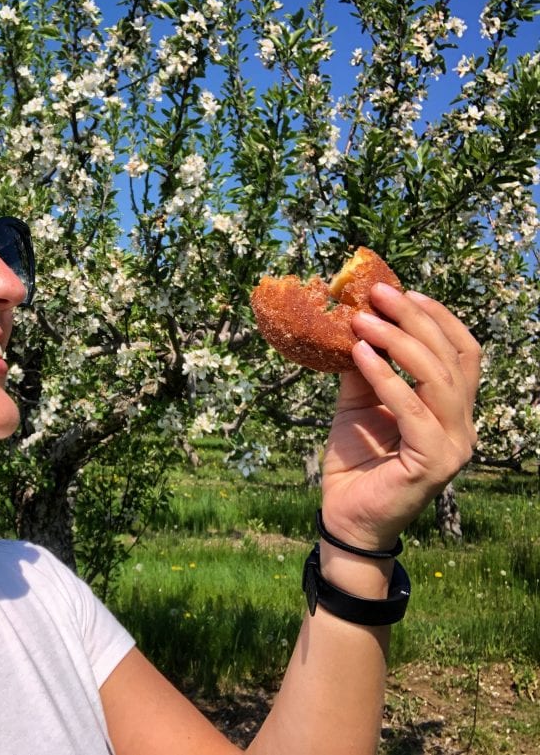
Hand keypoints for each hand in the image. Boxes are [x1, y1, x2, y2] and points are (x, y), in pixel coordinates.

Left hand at [320, 283, 479, 549]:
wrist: (345, 517)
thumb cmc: (355, 461)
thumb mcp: (357, 403)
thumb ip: (364, 368)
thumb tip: (354, 320)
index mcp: (452, 408)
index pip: (461, 352)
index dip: (436, 317)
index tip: (402, 289)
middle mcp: (462, 425)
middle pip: (451, 357)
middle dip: (414, 319)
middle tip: (377, 292)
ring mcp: (453, 445)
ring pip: (438, 378)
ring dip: (399, 342)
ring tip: (362, 320)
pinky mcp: (433, 462)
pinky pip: (412, 411)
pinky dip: (386, 378)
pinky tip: (360, 355)